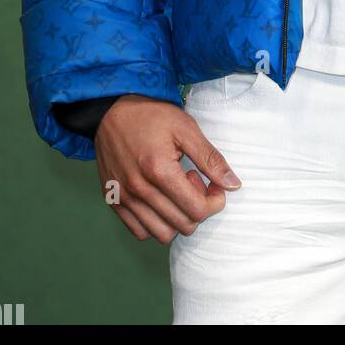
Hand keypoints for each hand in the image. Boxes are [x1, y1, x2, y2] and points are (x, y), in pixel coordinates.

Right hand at [93, 94, 241, 243]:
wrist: (111, 110)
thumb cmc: (151, 115)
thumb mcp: (186, 129)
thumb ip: (210, 158)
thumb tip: (234, 185)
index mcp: (159, 170)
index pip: (197, 211)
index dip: (214, 201)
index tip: (214, 184)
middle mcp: (138, 190)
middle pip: (183, 225)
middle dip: (198, 207)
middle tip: (194, 181)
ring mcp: (123, 199)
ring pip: (162, 234)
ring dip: (178, 218)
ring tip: (175, 189)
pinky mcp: (113, 201)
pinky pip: (140, 231)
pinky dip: (156, 223)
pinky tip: (161, 198)